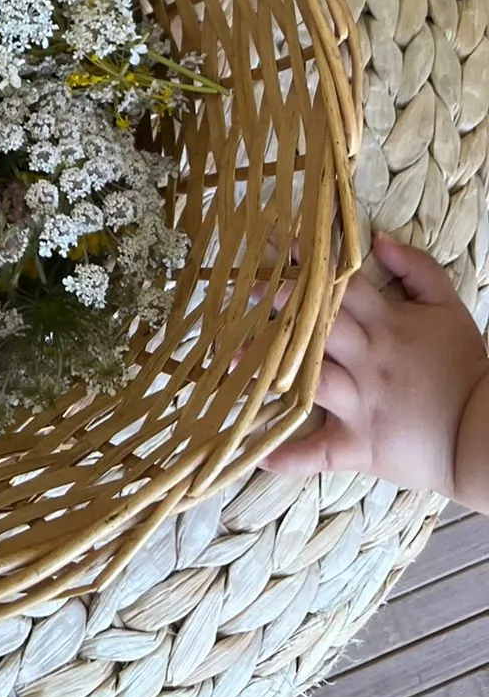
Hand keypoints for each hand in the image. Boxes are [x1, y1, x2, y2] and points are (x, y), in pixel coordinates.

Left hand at [262, 234, 488, 500]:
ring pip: (309, 382)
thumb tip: (378, 238)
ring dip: (270, 372)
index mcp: (388, 326)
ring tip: (232, 360)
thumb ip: (417, 268)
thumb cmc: (463, 368)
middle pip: (319, 326)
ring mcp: (361, 405)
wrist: (484, 432)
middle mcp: (368, 362)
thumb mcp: (448, 308)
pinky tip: (258, 457)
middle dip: (282, 305)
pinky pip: (320, 453)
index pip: (343, 287)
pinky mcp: (359, 446)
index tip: (275, 246)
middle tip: (245, 287)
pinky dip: (290, 458)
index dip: (310, 264)